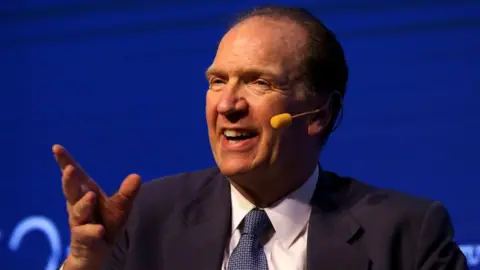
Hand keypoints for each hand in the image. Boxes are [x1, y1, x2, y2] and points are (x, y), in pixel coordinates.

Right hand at [53, 144, 141, 269]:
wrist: (99, 251)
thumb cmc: (106, 222)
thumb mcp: (120, 206)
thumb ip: (127, 192)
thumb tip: (137, 176)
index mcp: (85, 193)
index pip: (75, 176)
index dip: (65, 162)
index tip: (56, 147)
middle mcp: (78, 206)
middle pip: (71, 191)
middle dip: (69, 180)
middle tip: (69, 169)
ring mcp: (79, 222)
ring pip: (78, 212)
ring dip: (83, 204)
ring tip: (90, 195)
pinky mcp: (83, 239)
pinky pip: (86, 234)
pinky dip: (93, 231)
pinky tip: (100, 230)